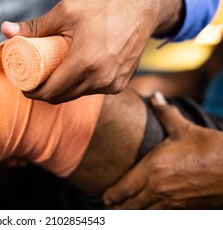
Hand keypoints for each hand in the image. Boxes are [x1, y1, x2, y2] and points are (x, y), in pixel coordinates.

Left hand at [1, 0, 182, 103]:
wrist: (140, 12)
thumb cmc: (103, 10)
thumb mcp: (66, 13)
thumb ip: (35, 26)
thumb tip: (5, 30)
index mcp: (84, 63)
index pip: (50, 91)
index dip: (33, 92)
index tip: (24, 86)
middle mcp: (100, 79)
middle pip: (61, 98)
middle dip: (44, 93)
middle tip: (35, 81)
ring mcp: (112, 85)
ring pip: (76, 96)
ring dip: (62, 90)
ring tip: (52, 76)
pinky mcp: (119, 85)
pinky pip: (92, 92)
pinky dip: (80, 86)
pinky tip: (74, 74)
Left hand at [102, 92, 222, 208]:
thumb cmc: (210, 148)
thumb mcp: (184, 128)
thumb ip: (165, 112)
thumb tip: (154, 96)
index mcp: (153, 168)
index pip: (123, 187)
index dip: (111, 195)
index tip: (103, 197)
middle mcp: (158, 188)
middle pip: (130, 204)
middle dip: (117, 207)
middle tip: (109, 207)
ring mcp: (172, 201)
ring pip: (144, 214)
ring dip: (131, 214)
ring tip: (122, 214)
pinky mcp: (186, 209)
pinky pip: (162, 217)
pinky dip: (151, 216)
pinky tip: (148, 214)